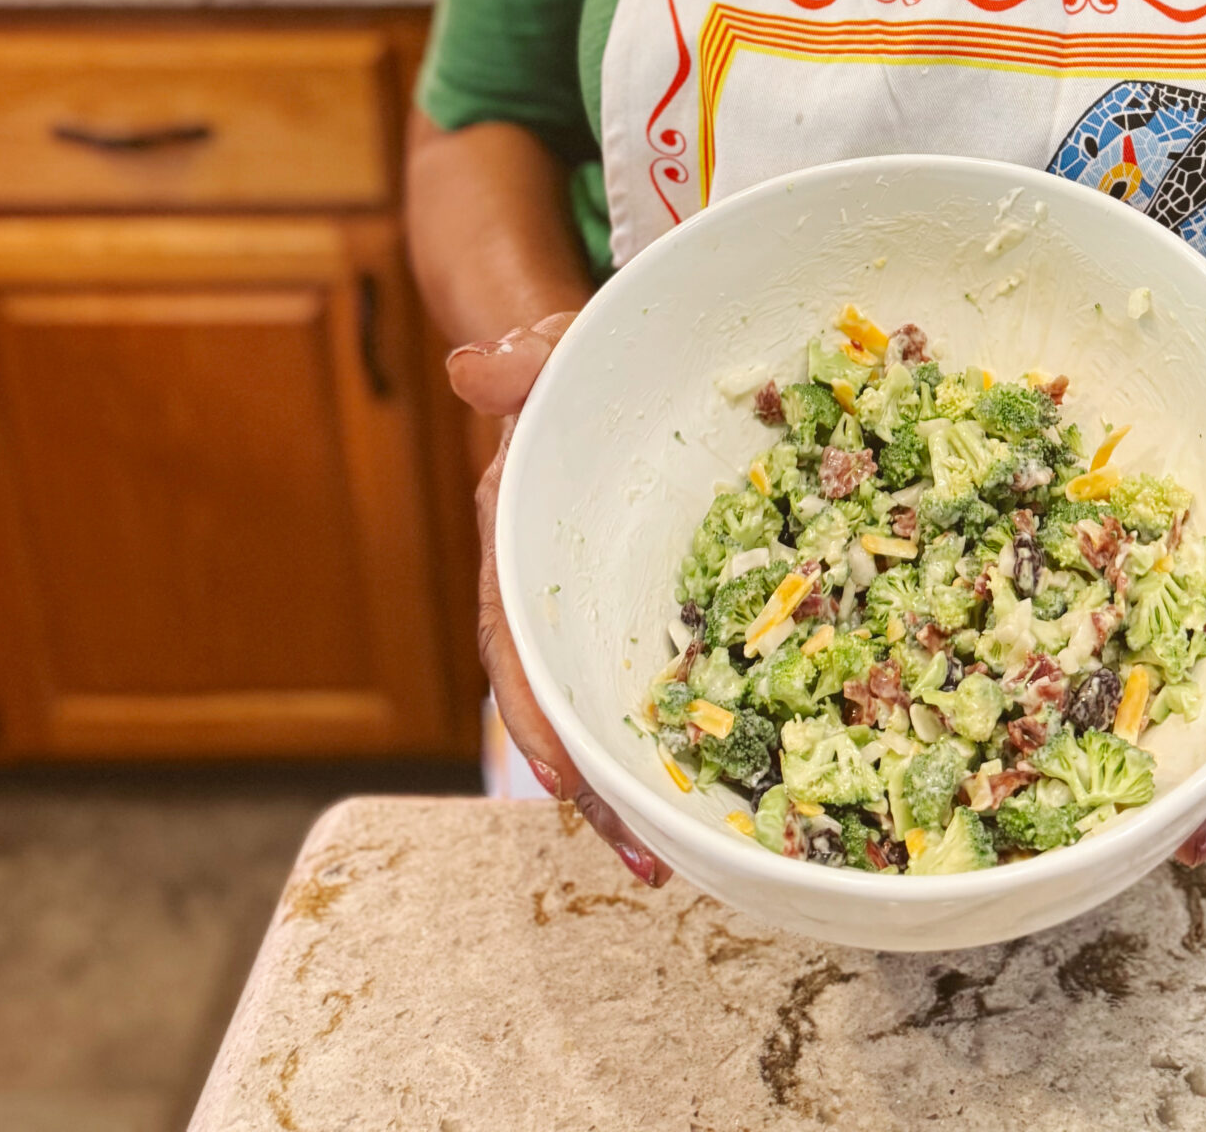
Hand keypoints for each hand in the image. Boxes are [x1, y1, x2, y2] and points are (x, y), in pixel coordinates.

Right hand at [448, 313, 672, 887]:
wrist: (603, 366)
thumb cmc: (571, 364)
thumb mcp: (548, 348)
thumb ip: (519, 357)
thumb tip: (472, 365)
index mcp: (515, 540)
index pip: (514, 640)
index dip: (535, 713)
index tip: (566, 780)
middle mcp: (554, 589)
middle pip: (566, 702)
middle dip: (599, 786)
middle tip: (646, 857)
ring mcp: (604, 602)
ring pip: (615, 702)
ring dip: (643, 782)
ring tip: (687, 857)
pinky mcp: (657, 601)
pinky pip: (670, 670)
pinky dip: (694, 725)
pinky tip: (733, 780)